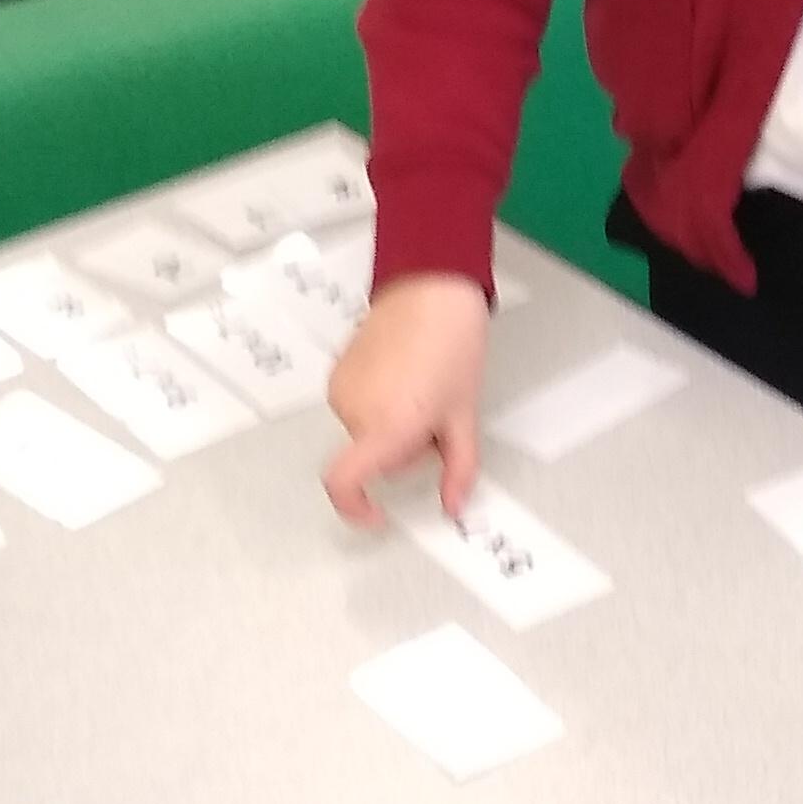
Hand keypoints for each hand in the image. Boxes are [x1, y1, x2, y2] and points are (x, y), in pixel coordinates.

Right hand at [321, 274, 489, 525]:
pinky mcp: (337, 373)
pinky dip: (379, 406)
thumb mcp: (464, 415)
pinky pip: (357, 407)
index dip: (354, 509)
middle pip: (372, 457)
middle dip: (403, 450)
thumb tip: (453, 505)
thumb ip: (459, 468)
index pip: (343, 482)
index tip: (375, 515)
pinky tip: (406, 376)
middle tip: (435, 418)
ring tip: (422, 388)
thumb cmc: (452, 344)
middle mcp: (355, 411)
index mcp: (385, 426)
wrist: (430, 288)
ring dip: (391, 426)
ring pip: (366, 432)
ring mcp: (342, 390)